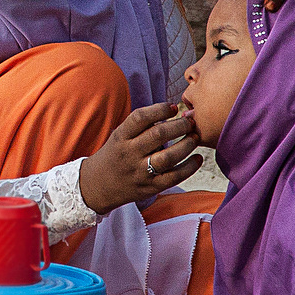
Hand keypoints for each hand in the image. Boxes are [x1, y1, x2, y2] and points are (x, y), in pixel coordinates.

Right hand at [78, 103, 201, 214]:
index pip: (140, 118)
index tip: (173, 107)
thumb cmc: (116, 155)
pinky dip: (189, 167)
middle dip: (179, 125)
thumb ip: (141, 126)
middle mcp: (129, 154)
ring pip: (168, 157)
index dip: (159, 110)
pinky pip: (174, 177)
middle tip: (190, 122)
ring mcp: (140, 172)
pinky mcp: (150, 187)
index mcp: (121, 137)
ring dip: (187, 145)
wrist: (97, 186)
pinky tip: (197, 158)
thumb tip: (174, 112)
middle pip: (158, 135)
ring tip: (195, 137)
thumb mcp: (120, 136)